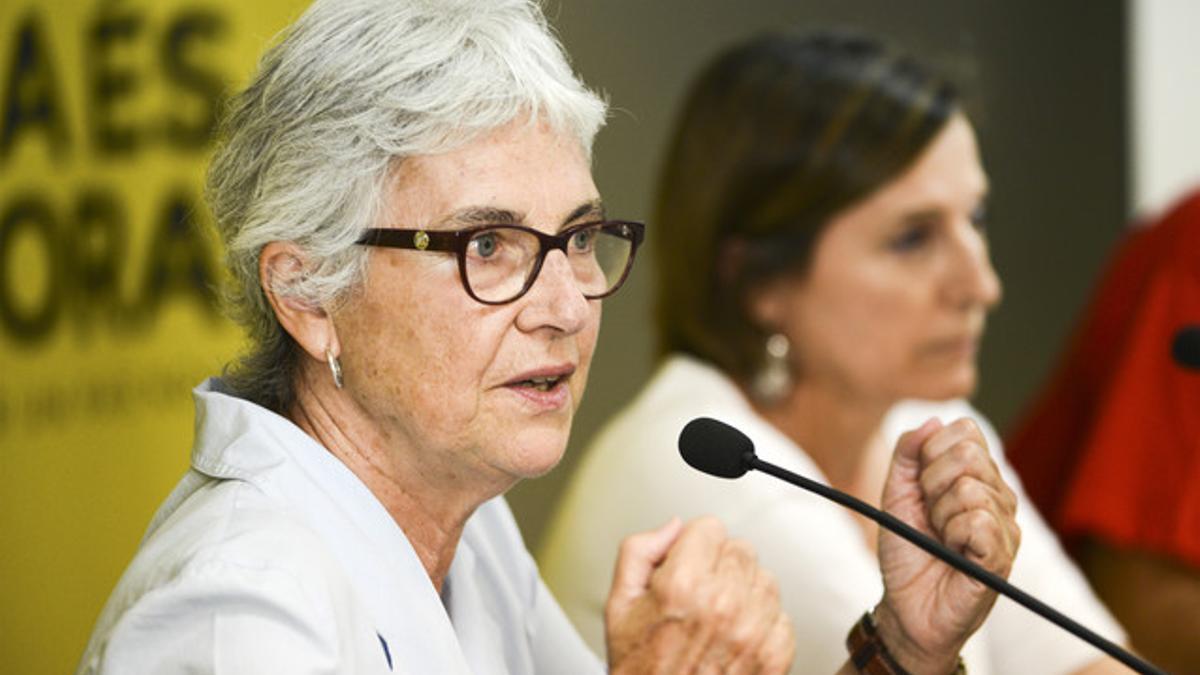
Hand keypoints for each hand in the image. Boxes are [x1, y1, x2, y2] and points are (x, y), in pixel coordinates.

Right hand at [604, 516, 794, 673]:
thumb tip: (671, 527)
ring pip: (765, 579)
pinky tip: (736, 637)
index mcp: (683, 585)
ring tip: (718, 617)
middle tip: (699, 593)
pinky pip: (782, 616)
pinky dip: (763, 624)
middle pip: (740, 549)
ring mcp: (753, 631)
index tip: (687, 563)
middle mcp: (723, 604)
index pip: (710, 528)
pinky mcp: (774, 655)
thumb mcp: (619, 605)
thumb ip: (640, 551)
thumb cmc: (641, 671)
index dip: (694, 544)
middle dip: (719, 564)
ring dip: (744, 592)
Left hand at [873, 418, 1020, 674]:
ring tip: (941, 539)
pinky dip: (953, 535)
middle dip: (932, 483)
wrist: (906, 605)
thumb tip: (932, 420)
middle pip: (968, 454)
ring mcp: (1005, 525)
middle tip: (929, 516)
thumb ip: (908, 453)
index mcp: (975, 477)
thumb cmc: (908, 550)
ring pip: (970, 489)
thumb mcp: (896, 493)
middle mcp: (997, 495)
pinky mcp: (1002, 554)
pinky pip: (978, 521)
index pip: (965, 430)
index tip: (920, 486)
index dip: (931, 453)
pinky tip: (954, 552)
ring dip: (940, 516)